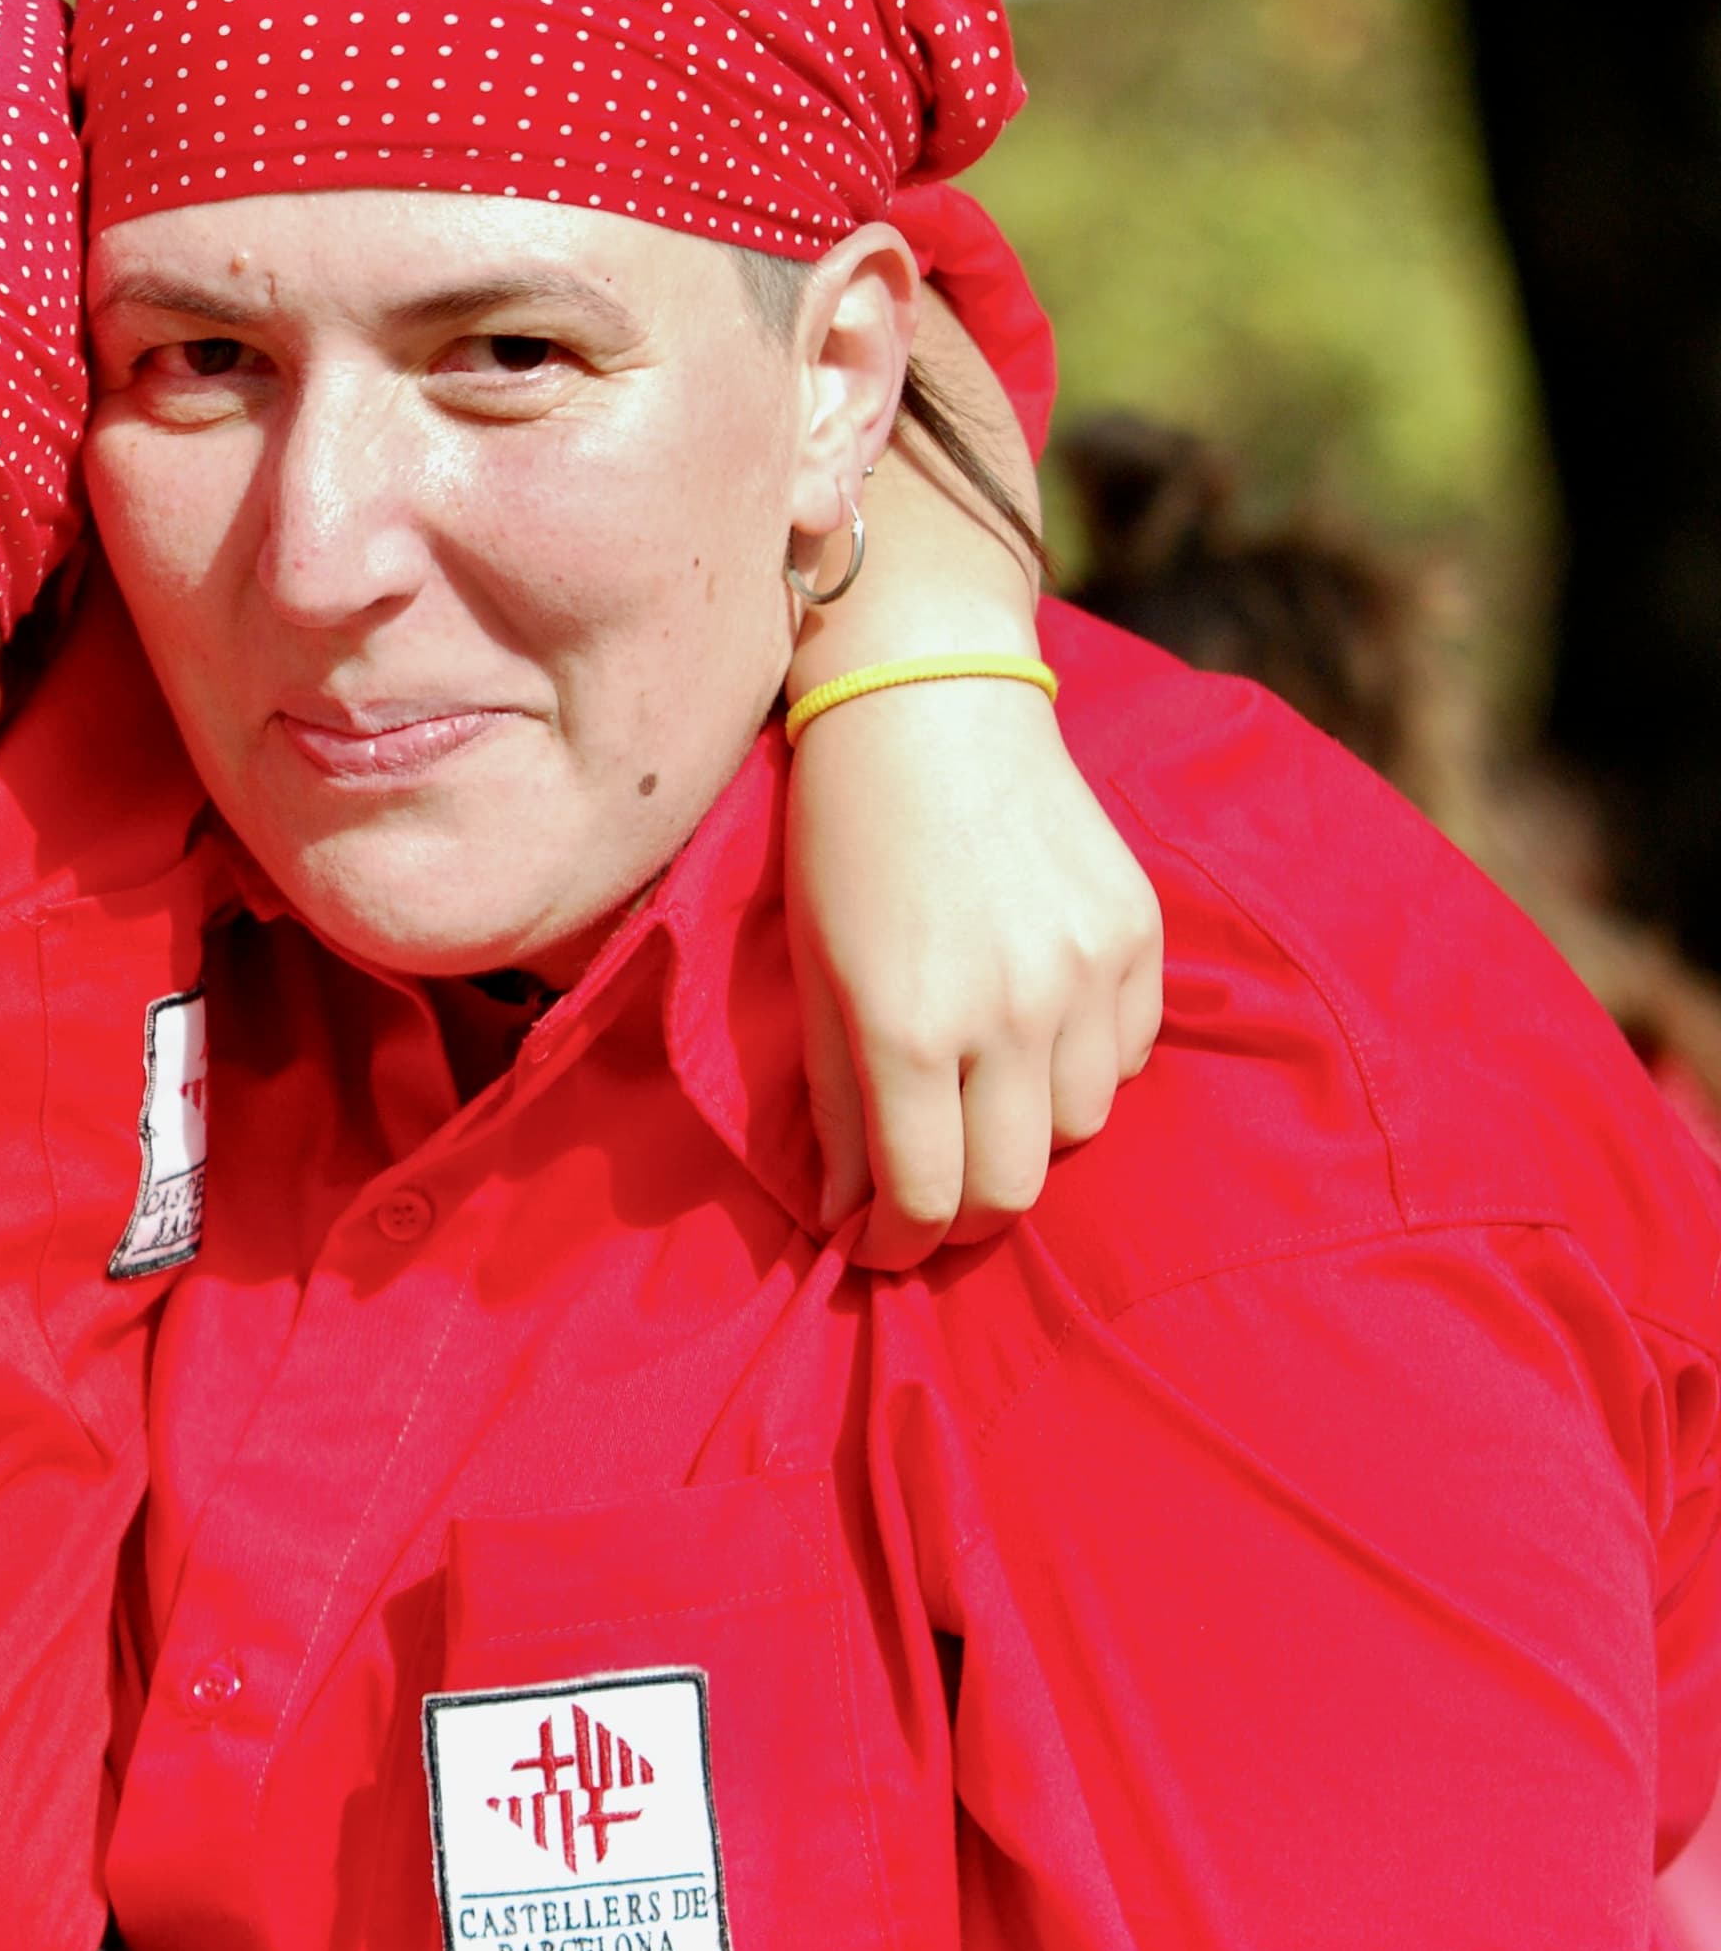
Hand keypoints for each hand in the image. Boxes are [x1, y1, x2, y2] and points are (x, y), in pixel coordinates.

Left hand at [788, 673, 1162, 1264]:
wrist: (930, 703)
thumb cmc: (844, 836)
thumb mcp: (812, 971)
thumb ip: (833, 1101)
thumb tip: (842, 1214)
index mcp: (907, 1026)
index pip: (926, 1197)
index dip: (898, 1245)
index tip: (879, 1247)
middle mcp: (1009, 1012)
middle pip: (1014, 1186)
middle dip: (966, 1214)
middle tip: (932, 1199)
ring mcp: (1086, 974)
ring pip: (1080, 1127)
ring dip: (1026, 1133)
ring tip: (979, 1091)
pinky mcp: (1139, 935)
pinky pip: (1130, 1053)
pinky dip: (1084, 1065)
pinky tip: (1037, 1029)